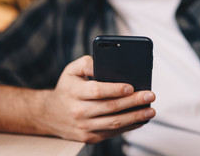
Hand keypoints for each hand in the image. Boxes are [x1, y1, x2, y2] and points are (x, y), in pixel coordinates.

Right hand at [39, 55, 155, 142]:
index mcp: (74, 92)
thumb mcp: (70, 70)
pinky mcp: (89, 138)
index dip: (115, 89)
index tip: (131, 87)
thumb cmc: (66, 88)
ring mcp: (84, 127)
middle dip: (133, 102)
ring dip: (135, 117)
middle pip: (110, 107)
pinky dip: (129, 127)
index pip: (97, 91)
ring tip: (150, 110)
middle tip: (150, 95)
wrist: (49, 114)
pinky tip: (140, 120)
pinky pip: (112, 133)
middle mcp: (78, 111)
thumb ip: (86, 62)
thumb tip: (102, 62)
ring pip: (114, 123)